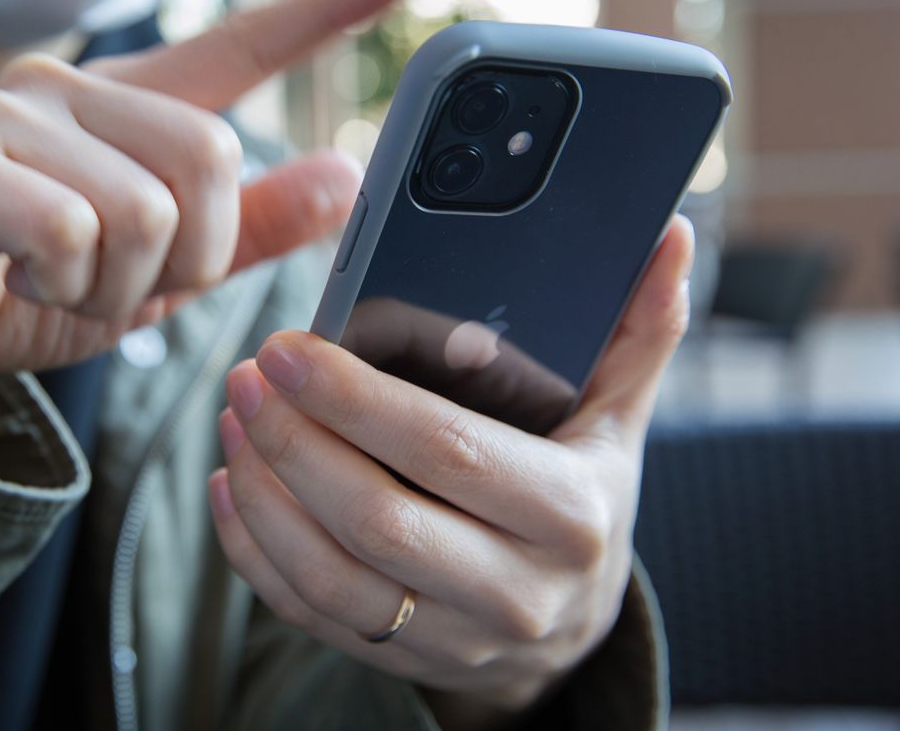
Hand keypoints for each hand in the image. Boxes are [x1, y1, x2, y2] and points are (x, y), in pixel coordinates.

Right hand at [0, 0, 423, 410]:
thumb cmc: (35, 292)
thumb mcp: (161, 272)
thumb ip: (251, 227)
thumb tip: (347, 173)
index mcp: (130, 103)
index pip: (242, 43)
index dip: (328, 11)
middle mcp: (71, 86)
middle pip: (211, 155)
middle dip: (190, 256)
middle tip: (131, 285)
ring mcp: (9, 116)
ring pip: (143, 208)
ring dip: (121, 285)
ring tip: (67, 285)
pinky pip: (71, 230)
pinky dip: (67, 285)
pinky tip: (23, 282)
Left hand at [210, 217, 694, 728]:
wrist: (569, 625)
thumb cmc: (580, 497)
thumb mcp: (615, 420)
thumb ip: (636, 331)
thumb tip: (668, 239)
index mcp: (567, 512)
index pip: (446, 450)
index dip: (357, 399)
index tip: (289, 346)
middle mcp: (514, 590)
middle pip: (376, 519)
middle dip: (295, 441)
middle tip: (248, 374)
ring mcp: (453, 639)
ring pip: (329, 576)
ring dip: (263, 492)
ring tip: (232, 418)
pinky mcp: (398, 660)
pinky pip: (307, 613)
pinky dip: (254, 551)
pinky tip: (231, 486)